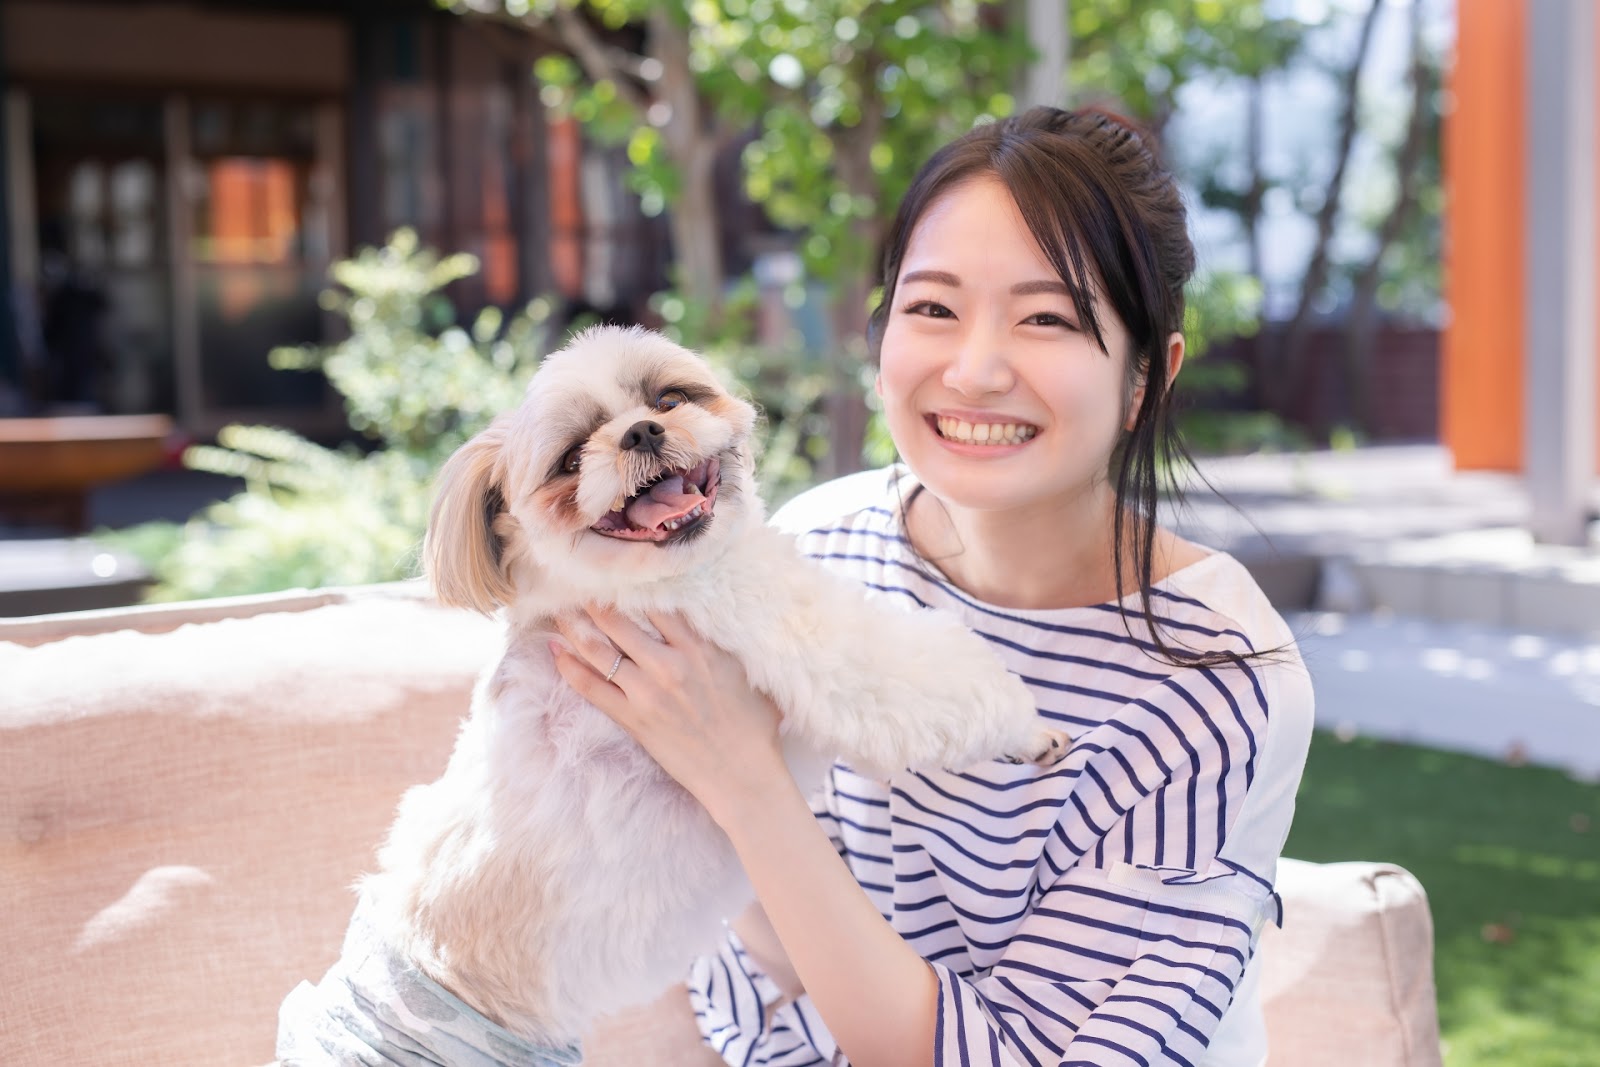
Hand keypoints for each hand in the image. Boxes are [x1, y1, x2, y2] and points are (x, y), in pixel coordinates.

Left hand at [550, 606, 788, 823]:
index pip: (656, 604)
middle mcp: (669, 665)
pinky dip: (569, 668)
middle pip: (619, 621)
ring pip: (599, 650)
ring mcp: (647, 693)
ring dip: (575, 627)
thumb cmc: (754, 727)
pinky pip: (591, 688)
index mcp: (700, 649)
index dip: (632, 586)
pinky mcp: (633, 719)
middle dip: (594, 601)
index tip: (618, 576)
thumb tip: (710, 623)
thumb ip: (720, 645)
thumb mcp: (745, 672)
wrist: (741, 775)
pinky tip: (555, 652)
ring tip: (560, 611)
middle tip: (578, 585)